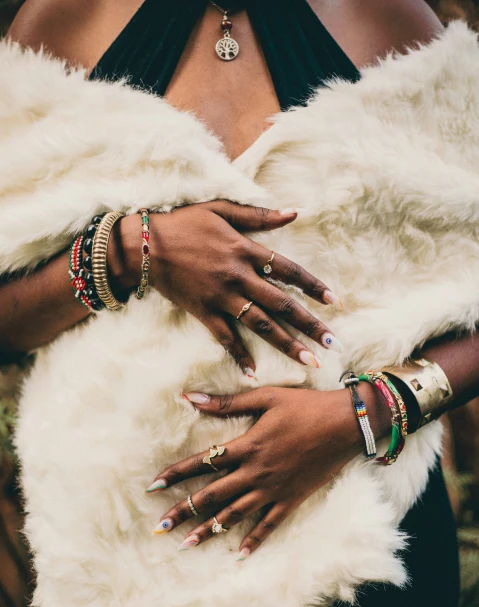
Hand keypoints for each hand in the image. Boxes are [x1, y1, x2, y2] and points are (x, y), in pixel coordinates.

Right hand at [108, 202, 342, 376]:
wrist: (144, 246)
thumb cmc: (183, 223)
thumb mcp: (222, 209)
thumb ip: (258, 216)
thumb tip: (294, 212)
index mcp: (245, 251)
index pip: (288, 271)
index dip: (313, 286)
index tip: (334, 301)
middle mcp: (238, 277)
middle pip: (281, 304)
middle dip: (310, 324)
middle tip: (334, 342)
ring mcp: (221, 298)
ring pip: (261, 325)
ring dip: (287, 345)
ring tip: (310, 360)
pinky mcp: (204, 313)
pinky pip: (226, 339)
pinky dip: (240, 356)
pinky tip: (254, 373)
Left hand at [148, 384, 389, 557]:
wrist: (347, 424)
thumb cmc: (306, 406)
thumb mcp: (266, 398)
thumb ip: (227, 402)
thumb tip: (191, 398)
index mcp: (247, 446)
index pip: (202, 463)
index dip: (175, 473)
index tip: (152, 485)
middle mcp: (255, 473)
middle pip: (211, 496)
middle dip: (182, 512)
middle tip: (158, 527)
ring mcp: (273, 489)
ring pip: (234, 515)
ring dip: (208, 530)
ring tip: (186, 544)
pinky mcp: (291, 499)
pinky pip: (269, 524)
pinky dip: (253, 539)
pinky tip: (238, 553)